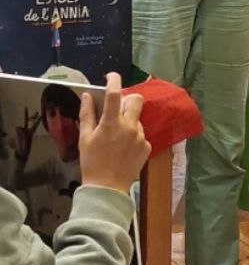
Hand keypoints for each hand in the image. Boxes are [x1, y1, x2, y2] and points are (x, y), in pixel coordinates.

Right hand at [15, 108, 41, 160]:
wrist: (21, 153)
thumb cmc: (25, 148)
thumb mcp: (24, 141)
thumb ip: (21, 134)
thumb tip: (18, 126)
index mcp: (30, 132)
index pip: (34, 124)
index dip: (36, 120)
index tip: (39, 114)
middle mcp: (27, 131)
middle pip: (27, 121)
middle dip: (26, 115)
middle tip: (26, 107)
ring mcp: (22, 133)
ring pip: (19, 127)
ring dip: (19, 130)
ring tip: (21, 136)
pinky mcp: (17, 135)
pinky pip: (16, 131)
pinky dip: (17, 132)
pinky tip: (17, 137)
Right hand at [79, 73, 150, 193]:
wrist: (107, 188)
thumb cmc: (91, 162)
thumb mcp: (84, 138)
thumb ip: (87, 114)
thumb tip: (88, 96)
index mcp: (111, 123)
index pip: (114, 94)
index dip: (114, 80)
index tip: (111, 76)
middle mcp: (130, 127)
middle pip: (136, 100)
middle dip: (127, 100)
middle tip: (116, 109)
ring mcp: (141, 136)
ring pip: (138, 119)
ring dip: (128, 121)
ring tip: (116, 138)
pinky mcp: (148, 146)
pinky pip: (141, 134)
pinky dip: (133, 137)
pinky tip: (124, 149)